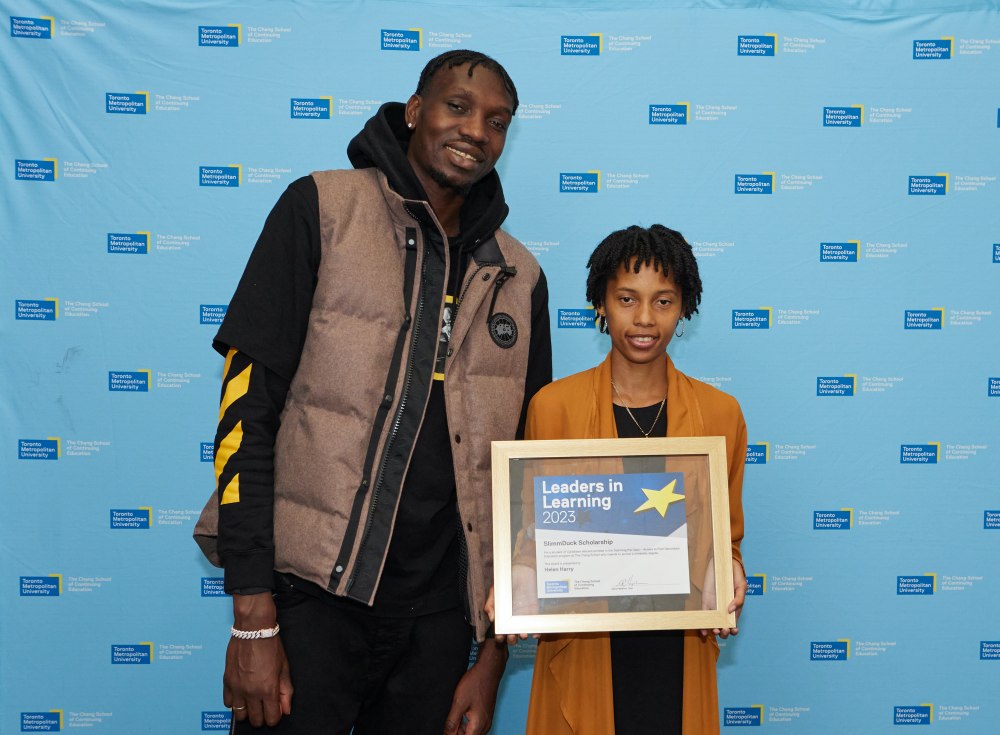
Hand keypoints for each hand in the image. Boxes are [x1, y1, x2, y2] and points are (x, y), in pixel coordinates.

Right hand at [223, 593, 292, 726]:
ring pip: (240, 715)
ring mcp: (237, 688)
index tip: (276, 710)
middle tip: (266, 706)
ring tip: (253, 701)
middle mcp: (251, 692)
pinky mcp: (227, 681)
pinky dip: (235, 702)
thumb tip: (286, 709)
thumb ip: (286, 690)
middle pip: (255, 720)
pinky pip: (227, 703)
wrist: (253, 629)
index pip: (271, 718)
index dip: (275, 717)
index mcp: (267, 690)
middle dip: (262, 716)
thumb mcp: (284, 667)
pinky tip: (242, 694)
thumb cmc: (270, 645)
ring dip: (247, 711)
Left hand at [443, 639, 505, 734]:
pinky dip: (465, 723)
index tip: (446, 730)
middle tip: (447, 723)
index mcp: (478, 726)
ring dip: (460, 729)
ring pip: (470, 732)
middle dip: (456, 733)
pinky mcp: (486, 714)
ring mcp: (486, 720)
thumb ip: (452, 722)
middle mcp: (484, 726)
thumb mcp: (459, 703)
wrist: (488, 670)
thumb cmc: (475, 683)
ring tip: (452, 716)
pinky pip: (474, 725)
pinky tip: (458, 714)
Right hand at [485, 580, 534, 644]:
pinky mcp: (534, 613)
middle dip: (511, 639)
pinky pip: (535, 625)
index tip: (500, 638)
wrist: (522, 569)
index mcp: (501, 616)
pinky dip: (536, 632)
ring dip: (522, 636)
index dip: (499, 637)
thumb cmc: (506, 581)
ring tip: (522, 635)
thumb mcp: (495, 590)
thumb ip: (491, 604)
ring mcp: (523, 617)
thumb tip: (491, 619)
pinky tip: (535, 634)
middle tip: (511, 637)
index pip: (500, 630)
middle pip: (511, 635)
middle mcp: (512, 619)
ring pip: (523, 632)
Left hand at [700, 557, 745, 638]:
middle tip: (722, 630)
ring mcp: (715, 606)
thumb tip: (730, 610)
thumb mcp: (741, 585)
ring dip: (713, 630)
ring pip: (713, 623)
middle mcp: (724, 609)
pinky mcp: (706, 601)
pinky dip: (703, 624)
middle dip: (724, 632)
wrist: (723, 562)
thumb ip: (739, 598)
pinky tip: (703, 631)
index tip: (733, 630)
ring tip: (715, 630)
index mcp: (735, 608)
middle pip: (724, 626)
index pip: (734, 623)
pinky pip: (704, 614)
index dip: (734, 630)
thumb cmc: (735, 574)